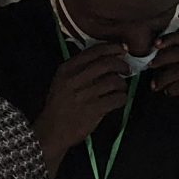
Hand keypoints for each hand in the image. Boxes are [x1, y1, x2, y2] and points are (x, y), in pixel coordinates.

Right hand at [34, 42, 131, 163]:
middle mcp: (75, 79)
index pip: (93, 51)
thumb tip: (107, 57)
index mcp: (67, 69)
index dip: (112, 47)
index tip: (122, 49)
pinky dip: (122, 98)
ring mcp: (85, 95)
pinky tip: (118, 100)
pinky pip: (117, 98)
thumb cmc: (60, 105)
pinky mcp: (94, 109)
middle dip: (121, 64)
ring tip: (120, 88)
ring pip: (114, 81)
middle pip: (107, 63)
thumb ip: (80, 68)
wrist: (52, 130)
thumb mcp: (62, 81)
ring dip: (122, 84)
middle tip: (126, 69)